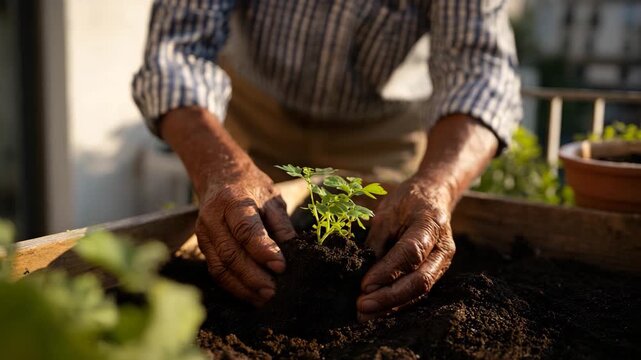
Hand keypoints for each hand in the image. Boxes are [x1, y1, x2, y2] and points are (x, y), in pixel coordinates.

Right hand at [195, 164, 295, 306]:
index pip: (246, 229)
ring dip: (242, 287)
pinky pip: (216, 271)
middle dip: (253, 276)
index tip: (281, 267)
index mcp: (233, 200)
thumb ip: (282, 225)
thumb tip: (295, 254)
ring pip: (220, 267)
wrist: (221, 176)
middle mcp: (213, 218)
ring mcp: (204, 234)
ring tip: (264, 298)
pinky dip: (234, 286)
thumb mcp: (272, 199)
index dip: (263, 250)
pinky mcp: (203, 247)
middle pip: (230, 253)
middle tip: (274, 291)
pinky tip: (251, 295)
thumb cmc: (252, 189)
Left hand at [357, 177, 455, 320]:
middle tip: (362, 306)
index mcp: (431, 224)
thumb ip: (377, 240)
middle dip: (389, 297)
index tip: (364, 285)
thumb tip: (361, 270)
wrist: (433, 196)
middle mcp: (442, 248)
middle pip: (420, 280)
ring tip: (365, 315)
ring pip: (420, 291)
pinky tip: (378, 311)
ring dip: (391, 306)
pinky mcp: (435, 273)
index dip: (387, 272)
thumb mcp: (387, 211)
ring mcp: (442, 263)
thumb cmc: (407, 201)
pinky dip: (397, 304)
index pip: (411, 253)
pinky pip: (417, 292)